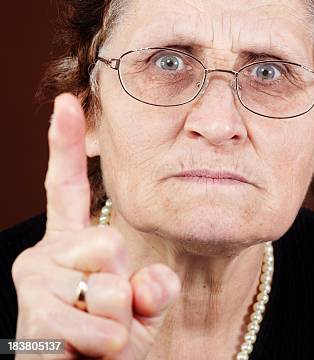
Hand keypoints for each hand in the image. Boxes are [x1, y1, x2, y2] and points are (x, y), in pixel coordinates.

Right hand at [11, 93, 180, 358]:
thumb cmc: (111, 345)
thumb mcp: (143, 309)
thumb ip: (154, 286)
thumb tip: (151, 282)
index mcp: (73, 243)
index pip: (67, 187)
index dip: (66, 143)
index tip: (68, 102)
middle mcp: (48, 252)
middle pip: (109, 242)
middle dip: (123, 287)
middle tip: (110, 313)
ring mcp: (37, 279)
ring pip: (109, 285)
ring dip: (118, 322)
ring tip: (97, 334)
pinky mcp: (36, 313)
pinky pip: (101, 323)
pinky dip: (109, 344)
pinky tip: (87, 350)